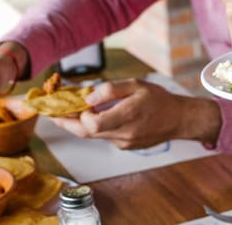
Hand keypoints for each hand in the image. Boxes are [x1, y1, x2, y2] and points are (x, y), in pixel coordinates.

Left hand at [51, 78, 222, 148]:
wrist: (178, 119)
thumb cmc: (159, 99)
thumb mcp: (136, 85)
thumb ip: (111, 90)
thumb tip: (88, 98)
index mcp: (127, 116)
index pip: (92, 123)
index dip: (79, 114)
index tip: (76, 103)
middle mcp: (124, 134)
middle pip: (86, 133)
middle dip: (67, 123)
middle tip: (52, 114)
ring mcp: (124, 143)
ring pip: (94, 135)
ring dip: (81, 124)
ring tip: (72, 111)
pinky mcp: (125, 146)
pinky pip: (105, 137)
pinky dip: (97, 127)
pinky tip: (97, 116)